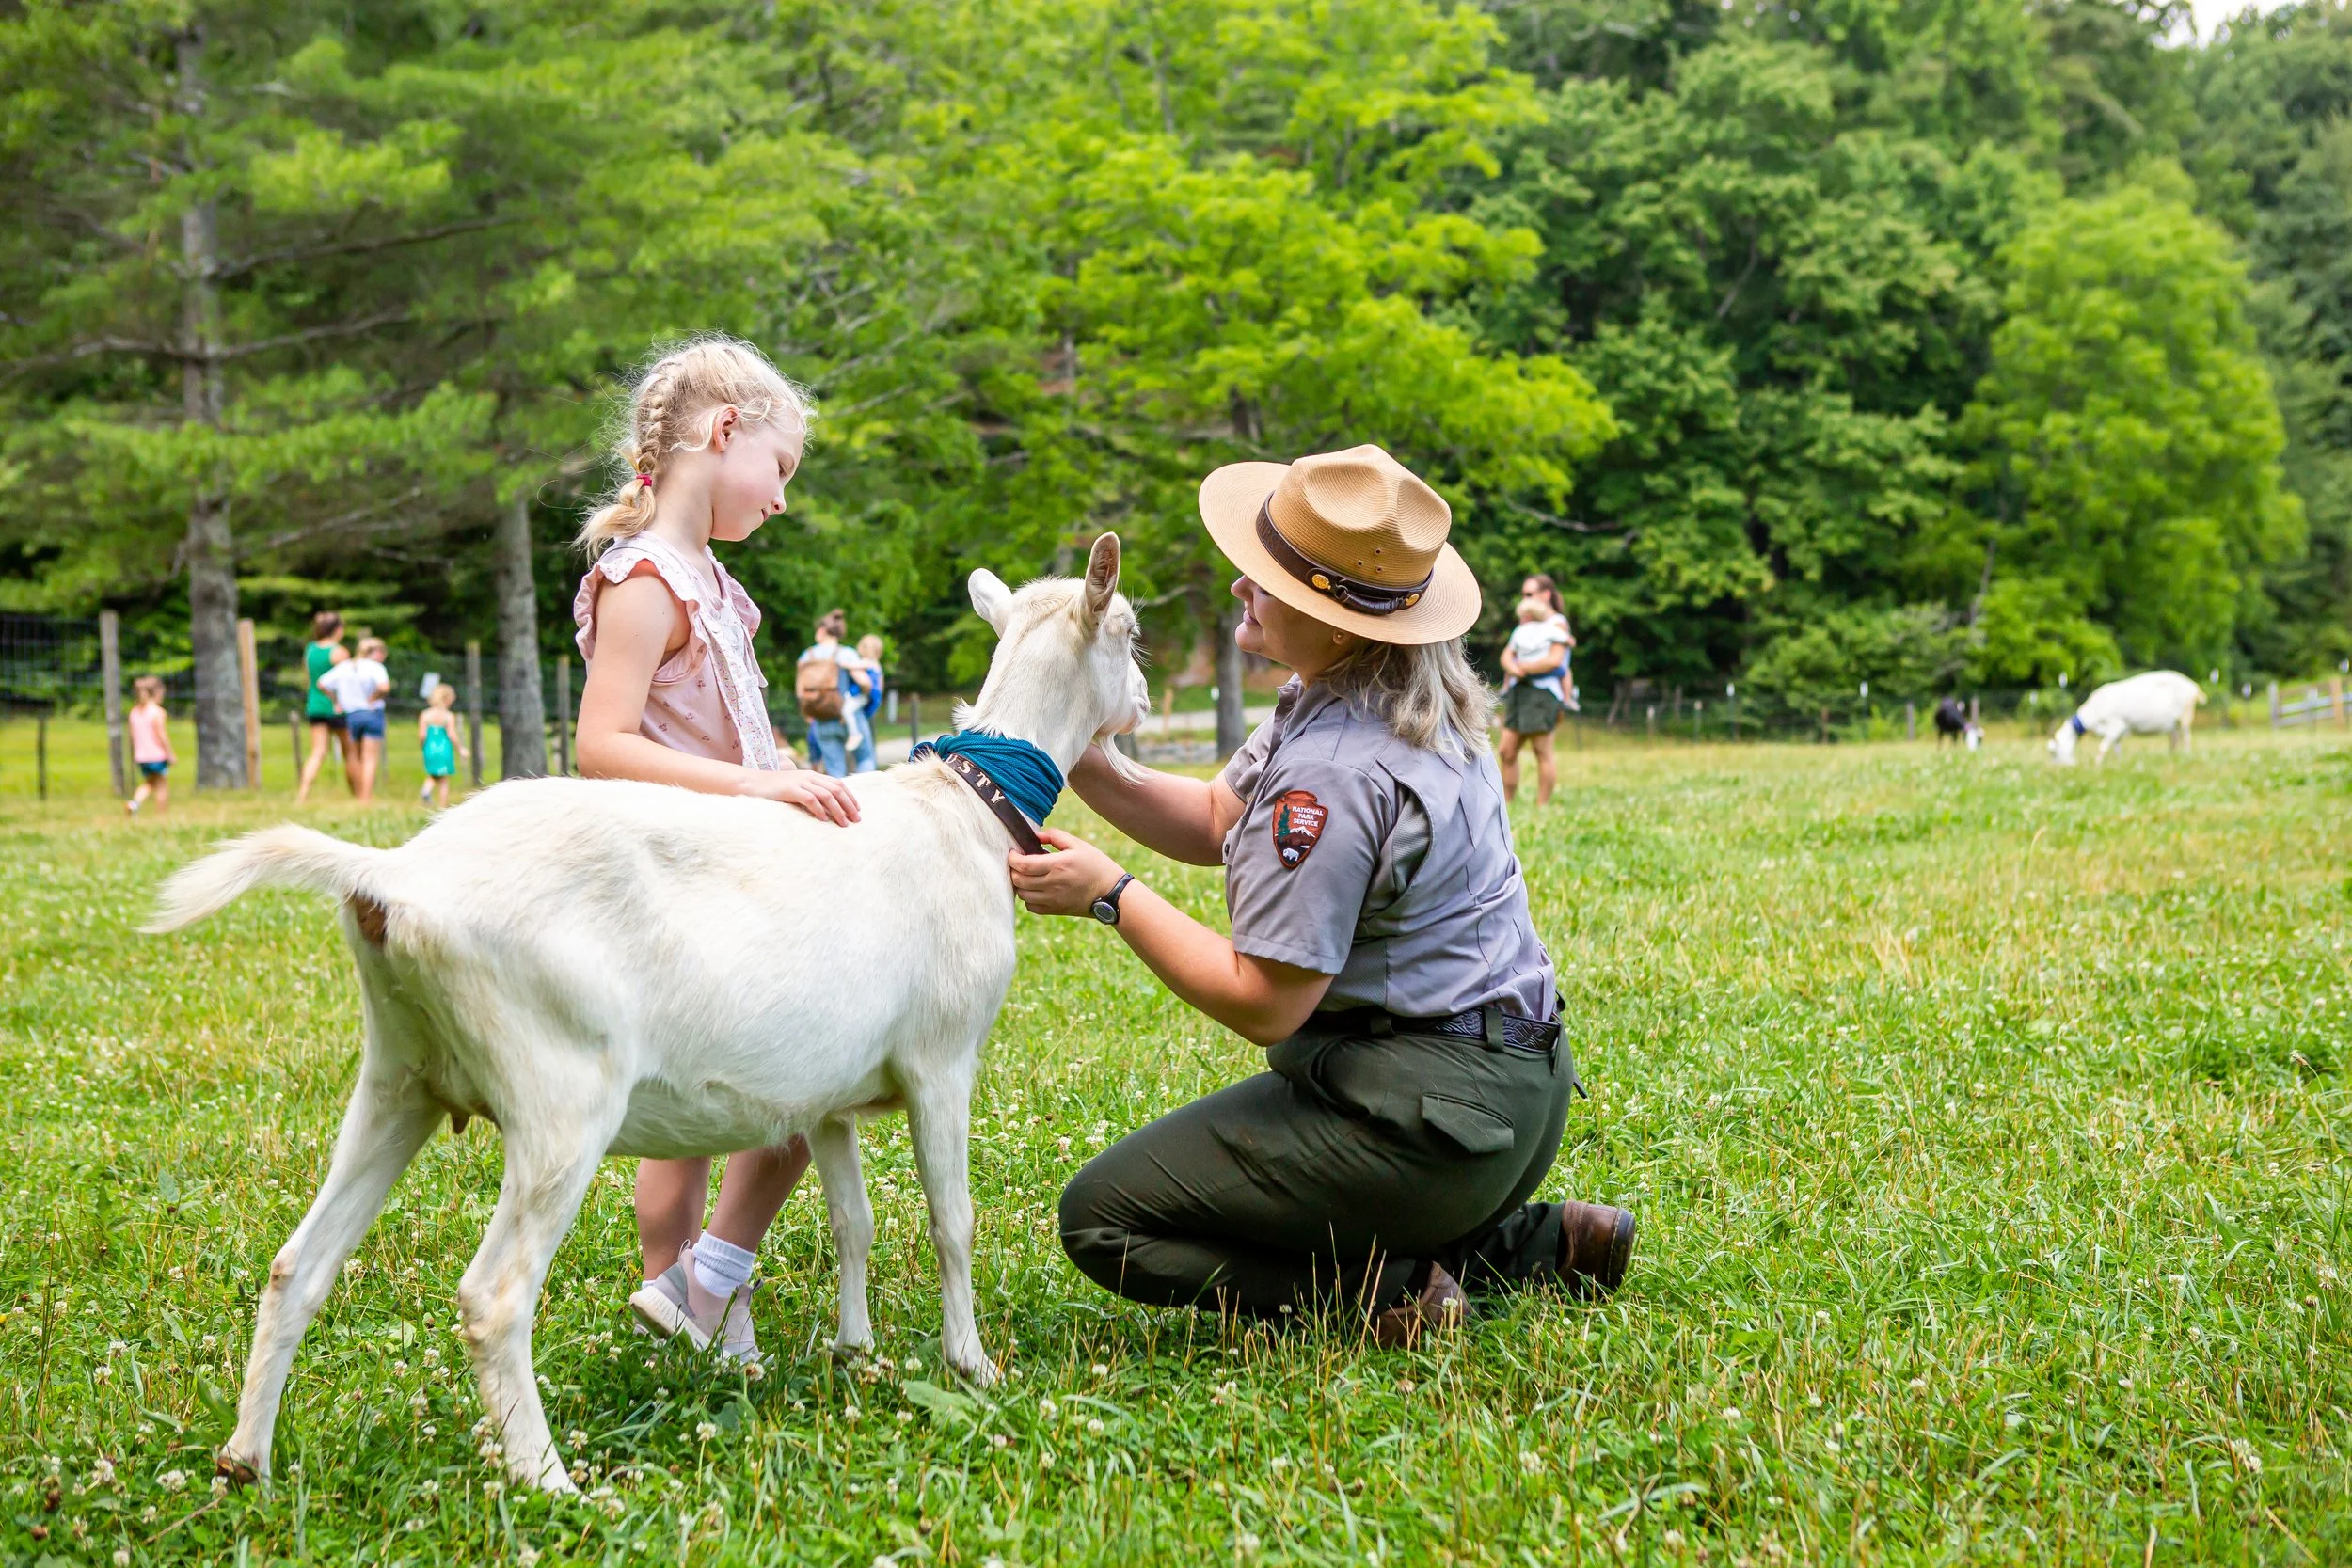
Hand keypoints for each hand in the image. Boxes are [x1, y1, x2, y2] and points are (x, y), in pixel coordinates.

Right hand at [749, 768, 860, 825]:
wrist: (753, 783)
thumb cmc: (774, 789)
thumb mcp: (796, 788)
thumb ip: (810, 793)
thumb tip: (827, 809)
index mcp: (812, 775)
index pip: (838, 784)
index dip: (850, 797)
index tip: (857, 810)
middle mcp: (809, 777)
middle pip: (837, 789)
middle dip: (849, 805)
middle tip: (856, 820)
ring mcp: (800, 782)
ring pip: (827, 795)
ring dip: (838, 810)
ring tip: (844, 823)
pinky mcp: (791, 790)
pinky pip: (810, 799)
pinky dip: (819, 810)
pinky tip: (823, 820)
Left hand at [1008, 827, 1124, 916]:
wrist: (1111, 893)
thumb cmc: (1097, 866)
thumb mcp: (1079, 845)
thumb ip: (1055, 836)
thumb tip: (1035, 836)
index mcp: (1058, 865)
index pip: (1023, 865)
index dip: (1012, 858)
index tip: (1013, 853)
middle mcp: (1052, 884)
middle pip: (1018, 880)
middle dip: (1013, 870)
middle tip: (1018, 862)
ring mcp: (1052, 899)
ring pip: (1022, 894)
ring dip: (1019, 884)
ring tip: (1026, 875)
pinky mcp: (1055, 910)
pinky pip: (1031, 906)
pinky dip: (1028, 897)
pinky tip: (1035, 889)